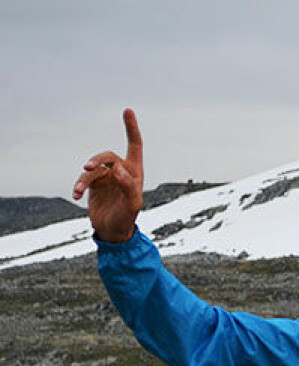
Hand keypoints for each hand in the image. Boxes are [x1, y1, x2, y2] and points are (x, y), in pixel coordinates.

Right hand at [72, 108, 143, 241]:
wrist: (113, 233)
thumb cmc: (127, 219)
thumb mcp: (132, 206)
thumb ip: (128, 187)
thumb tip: (118, 170)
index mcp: (134, 172)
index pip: (134, 145)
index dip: (131, 128)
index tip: (128, 111)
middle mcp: (121, 171)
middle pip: (107, 156)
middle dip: (97, 159)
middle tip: (87, 167)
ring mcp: (107, 177)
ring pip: (92, 169)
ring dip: (84, 178)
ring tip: (78, 191)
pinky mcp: (94, 184)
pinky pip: (84, 179)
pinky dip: (79, 185)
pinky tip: (76, 196)